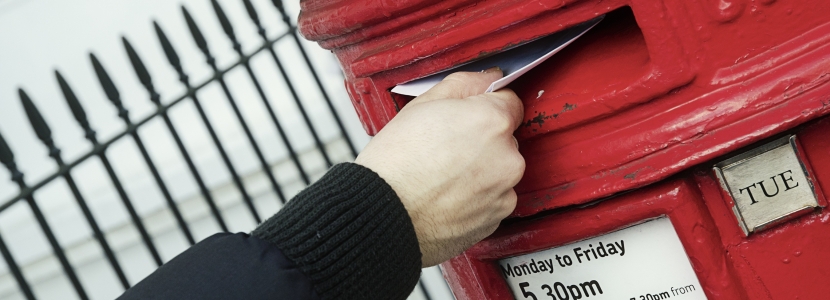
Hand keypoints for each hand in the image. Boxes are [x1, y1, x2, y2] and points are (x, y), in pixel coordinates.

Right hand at [355, 68, 524, 266]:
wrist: (382, 216)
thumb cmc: (395, 164)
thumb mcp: (423, 105)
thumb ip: (465, 85)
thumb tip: (488, 79)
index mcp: (492, 122)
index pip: (510, 103)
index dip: (484, 107)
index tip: (467, 118)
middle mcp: (507, 158)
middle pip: (505, 140)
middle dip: (481, 141)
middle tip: (445, 149)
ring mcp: (504, 192)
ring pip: (499, 172)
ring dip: (480, 171)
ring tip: (442, 176)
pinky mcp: (495, 219)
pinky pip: (492, 200)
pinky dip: (476, 198)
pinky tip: (447, 195)